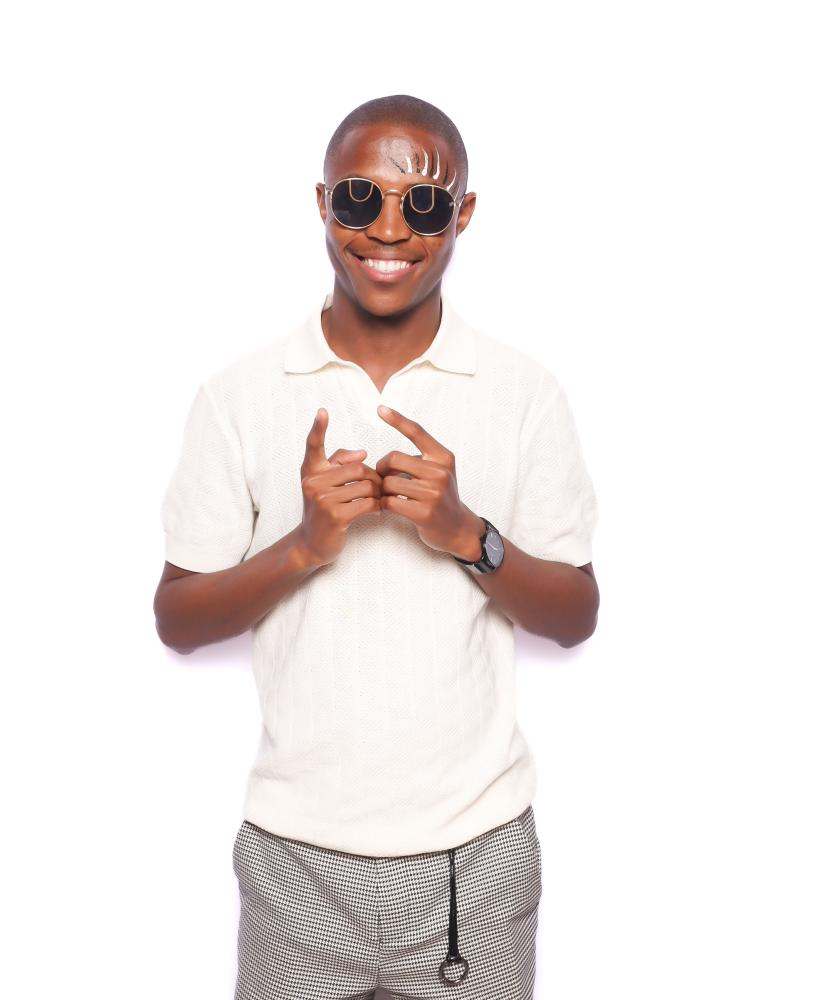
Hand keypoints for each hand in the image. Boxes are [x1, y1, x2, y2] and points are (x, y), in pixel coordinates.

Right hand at [298, 408, 382, 566]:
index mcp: (311, 471)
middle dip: (374, 478)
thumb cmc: (324, 508)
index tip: (322, 411)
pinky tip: (376, 511)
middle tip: (378, 489)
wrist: (311, 542)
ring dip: (377, 494)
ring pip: (366, 486)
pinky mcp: (336, 516)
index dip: (318, 428)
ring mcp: (323, 500)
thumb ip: (338, 463)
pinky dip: (377, 507)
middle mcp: (313, 482)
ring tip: (376, 501)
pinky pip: (367, 503)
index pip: (313, 445)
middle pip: (358, 468)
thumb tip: (362, 453)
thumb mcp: (325, 483)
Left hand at [375, 404, 484, 558]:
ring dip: (382, 490)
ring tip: (388, 495)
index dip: (397, 419)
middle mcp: (440, 472)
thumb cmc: (441, 497)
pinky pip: (390, 501)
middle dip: (381, 469)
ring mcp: (433, 493)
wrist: (458, 528)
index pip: (417, 432)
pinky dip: (384, 504)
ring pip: (388, 482)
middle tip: (383, 479)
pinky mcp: (424, 512)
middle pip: (394, 459)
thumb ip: (420, 460)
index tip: (380, 408)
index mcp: (443, 457)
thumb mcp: (440, 472)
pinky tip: (389, 507)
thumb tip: (388, 458)